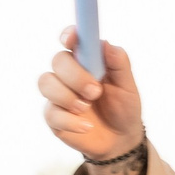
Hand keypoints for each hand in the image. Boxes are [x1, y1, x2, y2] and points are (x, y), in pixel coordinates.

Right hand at [38, 29, 144, 163]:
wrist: (120, 140)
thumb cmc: (123, 107)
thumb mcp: (128, 87)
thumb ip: (119, 64)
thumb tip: (106, 43)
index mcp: (87, 60)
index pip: (72, 39)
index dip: (69, 35)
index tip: (71, 39)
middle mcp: (69, 73)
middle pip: (58, 60)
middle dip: (75, 75)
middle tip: (95, 92)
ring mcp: (58, 94)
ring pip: (46, 83)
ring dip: (67, 96)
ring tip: (87, 108)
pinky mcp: (53, 116)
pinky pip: (51, 113)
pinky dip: (70, 121)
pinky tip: (86, 127)